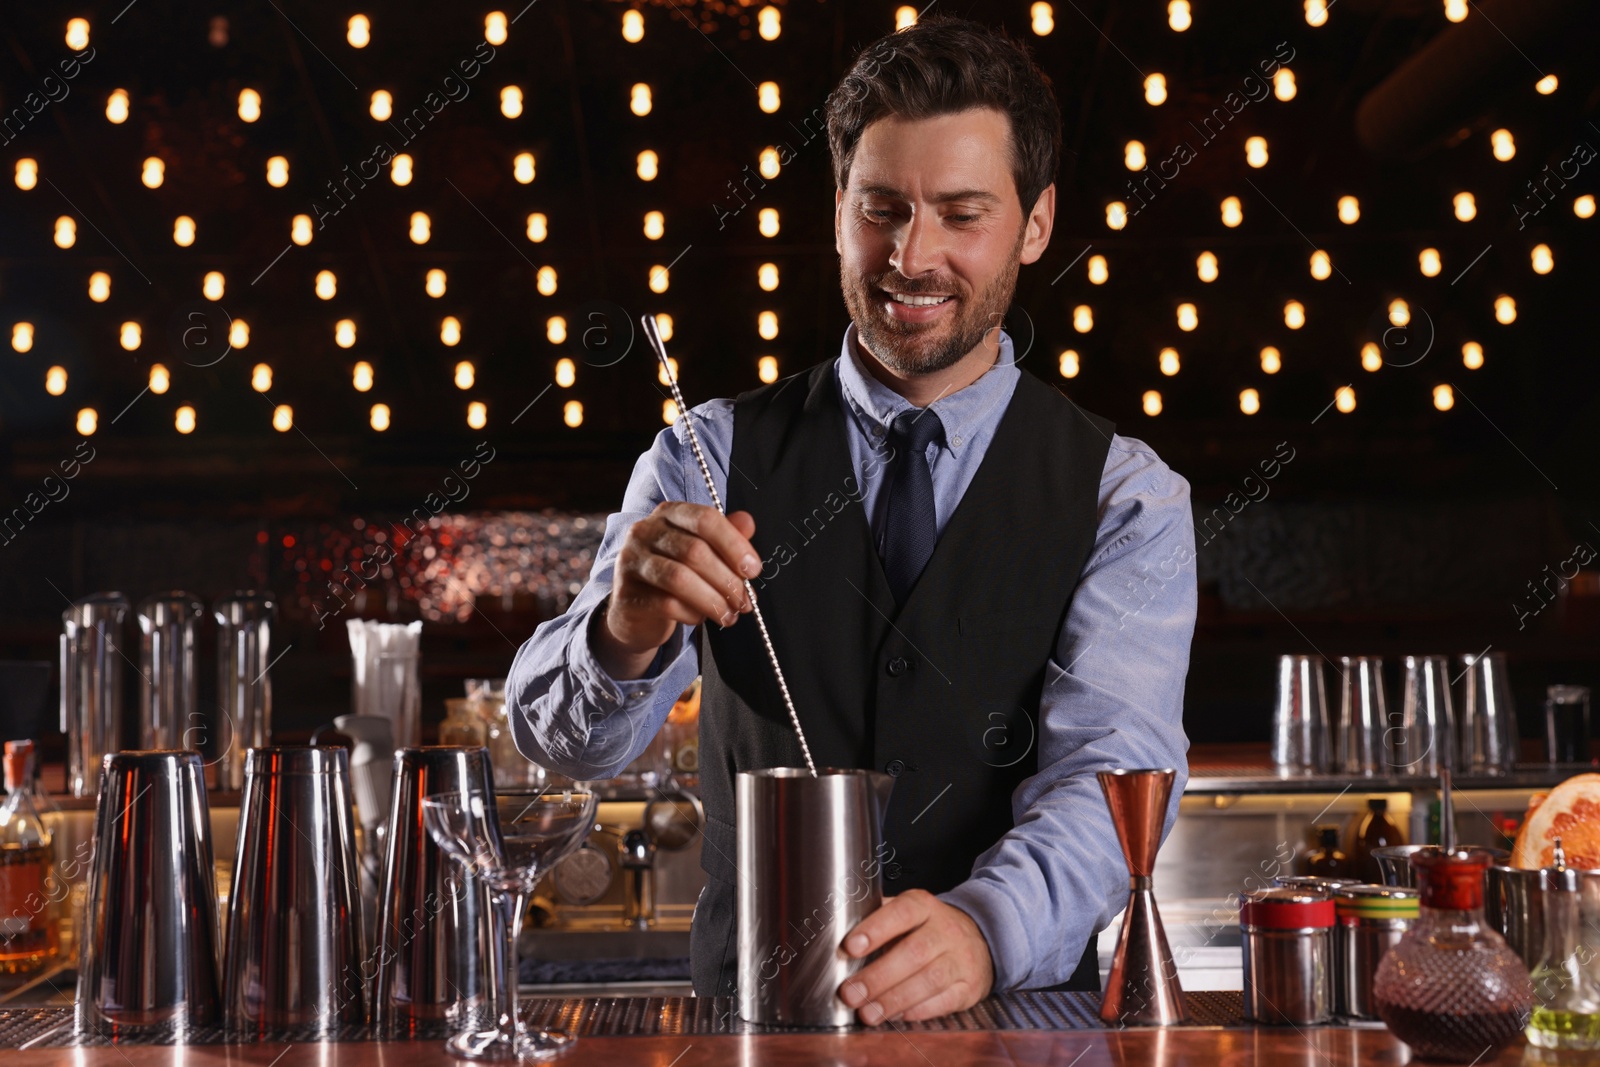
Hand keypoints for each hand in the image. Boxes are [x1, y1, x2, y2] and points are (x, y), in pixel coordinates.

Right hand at [596, 502, 760, 678]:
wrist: (636, 613)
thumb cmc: (674, 577)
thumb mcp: (702, 551)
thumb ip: (725, 536)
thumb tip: (747, 523)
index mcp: (668, 514)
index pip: (705, 519)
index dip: (734, 545)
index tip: (753, 569)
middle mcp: (645, 531)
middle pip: (695, 551)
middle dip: (727, 580)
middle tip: (744, 601)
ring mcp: (631, 561)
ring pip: (680, 579)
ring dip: (713, 600)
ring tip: (729, 614)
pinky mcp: (626, 593)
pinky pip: (666, 603)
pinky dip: (692, 614)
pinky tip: (701, 619)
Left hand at [837, 889, 994, 1023]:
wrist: (980, 939)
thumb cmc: (928, 929)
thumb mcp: (907, 913)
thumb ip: (876, 920)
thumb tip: (835, 934)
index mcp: (924, 906)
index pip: (901, 912)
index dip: (876, 929)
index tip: (850, 947)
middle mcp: (945, 930)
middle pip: (914, 952)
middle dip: (878, 976)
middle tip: (850, 993)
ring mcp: (960, 959)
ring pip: (929, 980)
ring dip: (894, 999)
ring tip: (867, 1013)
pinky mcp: (969, 988)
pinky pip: (943, 1002)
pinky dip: (916, 1011)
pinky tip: (894, 1016)